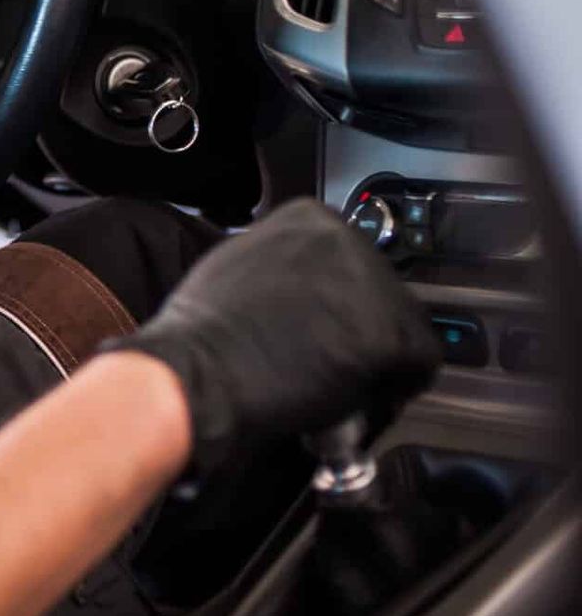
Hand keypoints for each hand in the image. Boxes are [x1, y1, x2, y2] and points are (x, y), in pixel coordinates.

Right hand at [107, 198, 440, 478]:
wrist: (198, 372)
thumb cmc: (202, 330)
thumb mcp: (240, 268)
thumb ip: (284, 268)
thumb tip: (306, 298)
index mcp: (309, 218)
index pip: (353, 265)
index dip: (341, 308)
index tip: (322, 332)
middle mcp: (348, 240)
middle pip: (384, 295)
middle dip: (358, 331)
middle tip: (325, 364)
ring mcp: (373, 286)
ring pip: (404, 331)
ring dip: (374, 362)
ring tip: (330, 384)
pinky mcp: (388, 334)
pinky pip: (417, 369)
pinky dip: (390, 391)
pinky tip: (347, 397)